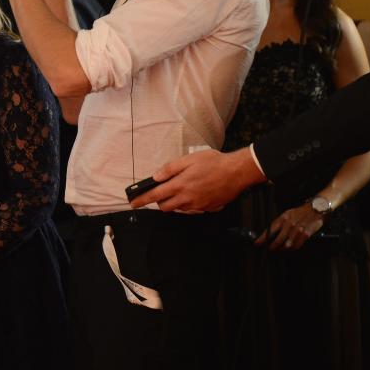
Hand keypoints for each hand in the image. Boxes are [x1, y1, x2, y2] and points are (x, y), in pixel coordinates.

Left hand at [129, 146, 265, 211]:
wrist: (237, 172)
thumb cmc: (214, 163)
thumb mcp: (188, 160)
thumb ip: (170, 169)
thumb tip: (156, 176)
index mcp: (180, 185)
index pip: (155, 196)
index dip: (142, 200)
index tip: (133, 203)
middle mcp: (187, 198)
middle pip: (165, 207)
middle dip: (159, 201)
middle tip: (161, 192)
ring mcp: (198, 205)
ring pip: (179, 208)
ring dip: (174, 201)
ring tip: (181, 188)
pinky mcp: (207, 207)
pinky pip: (192, 209)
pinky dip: (187, 202)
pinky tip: (194, 192)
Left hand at [256, 203, 323, 250]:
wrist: (315, 209)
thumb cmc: (300, 212)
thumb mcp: (287, 214)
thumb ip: (280, 222)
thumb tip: (271, 231)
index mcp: (283, 218)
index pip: (270, 229)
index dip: (263, 237)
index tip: (257, 243)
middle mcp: (289, 224)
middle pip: (278, 239)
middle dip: (273, 246)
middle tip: (270, 249)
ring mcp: (297, 230)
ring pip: (288, 244)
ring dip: (283, 249)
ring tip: (281, 250)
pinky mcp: (306, 234)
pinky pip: (298, 244)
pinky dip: (294, 248)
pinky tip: (292, 248)